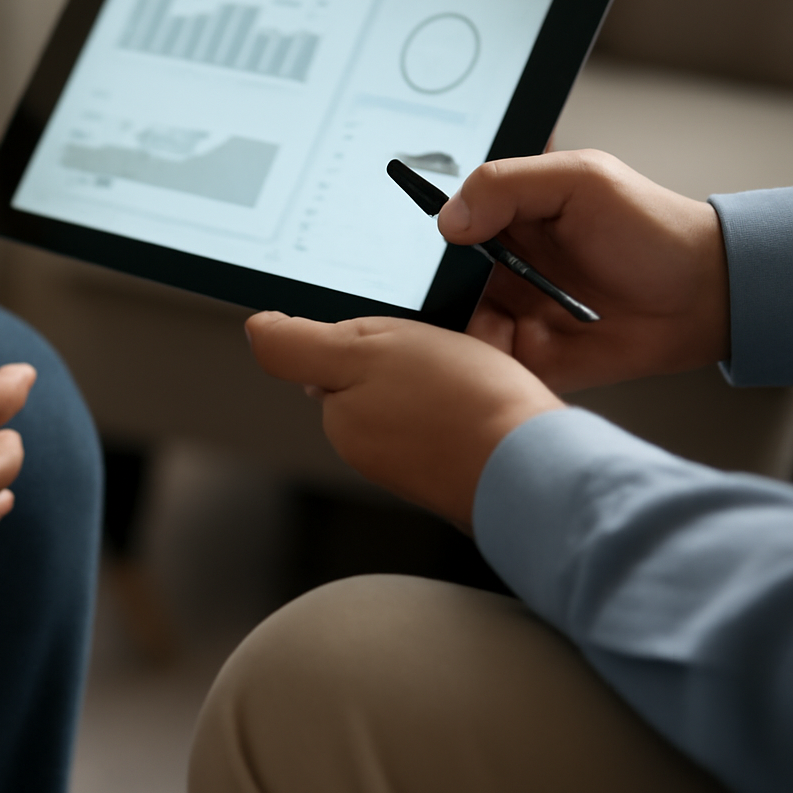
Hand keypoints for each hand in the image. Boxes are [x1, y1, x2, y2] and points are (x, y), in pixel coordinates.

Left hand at [247, 312, 561, 529]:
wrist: (541, 467)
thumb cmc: (461, 405)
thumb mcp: (363, 350)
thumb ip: (298, 345)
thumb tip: (256, 330)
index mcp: (341, 417)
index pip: (336, 351)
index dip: (369, 329)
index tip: (401, 329)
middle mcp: (370, 443)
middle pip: (380, 367)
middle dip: (411, 345)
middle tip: (444, 344)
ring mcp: (416, 457)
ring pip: (422, 385)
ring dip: (448, 365)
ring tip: (475, 371)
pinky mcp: (460, 461)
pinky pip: (458, 408)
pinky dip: (474, 392)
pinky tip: (493, 394)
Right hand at [440, 150, 728, 391]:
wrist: (707, 296)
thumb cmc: (652, 230)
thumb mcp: (579, 180)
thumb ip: (506, 185)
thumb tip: (447, 221)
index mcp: (503, 222)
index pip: (442, 230)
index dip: (422, 240)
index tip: (416, 250)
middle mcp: (498, 270)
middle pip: (436, 284)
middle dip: (427, 293)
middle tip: (441, 295)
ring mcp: (511, 315)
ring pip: (452, 328)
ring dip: (450, 332)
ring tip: (473, 325)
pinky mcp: (528, 359)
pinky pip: (485, 367)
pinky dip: (479, 366)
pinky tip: (493, 353)